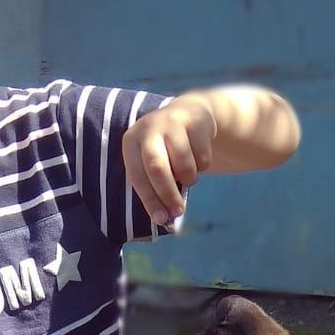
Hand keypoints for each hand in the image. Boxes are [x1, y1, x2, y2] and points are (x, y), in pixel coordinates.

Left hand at [122, 93, 216, 225]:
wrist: (189, 115)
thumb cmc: (166, 150)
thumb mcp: (154, 163)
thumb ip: (156, 189)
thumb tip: (165, 219)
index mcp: (131, 141)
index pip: (137, 176)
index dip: (149, 200)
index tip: (161, 219)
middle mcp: (149, 128)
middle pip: (157, 168)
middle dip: (168, 194)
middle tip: (178, 212)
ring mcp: (173, 121)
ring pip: (184, 165)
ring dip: (189, 179)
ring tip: (187, 174)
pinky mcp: (196, 121)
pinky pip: (203, 157)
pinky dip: (203, 166)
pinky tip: (197, 155)